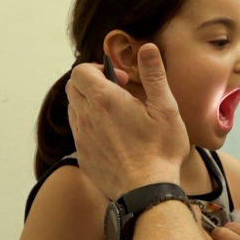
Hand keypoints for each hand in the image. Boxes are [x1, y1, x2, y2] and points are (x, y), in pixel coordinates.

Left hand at [66, 43, 188, 198]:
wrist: (147, 192)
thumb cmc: (160, 150)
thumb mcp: (166, 109)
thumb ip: (154, 76)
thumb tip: (149, 48)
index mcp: (105, 100)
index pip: (81, 70)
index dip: (99, 69)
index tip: (122, 81)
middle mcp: (86, 117)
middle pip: (74, 88)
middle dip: (93, 84)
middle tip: (119, 95)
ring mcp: (82, 138)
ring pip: (75, 110)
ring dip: (91, 106)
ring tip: (118, 117)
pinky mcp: (83, 156)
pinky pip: (80, 134)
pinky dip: (92, 128)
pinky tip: (116, 139)